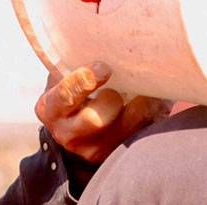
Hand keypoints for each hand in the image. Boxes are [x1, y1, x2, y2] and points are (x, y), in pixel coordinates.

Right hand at [36, 64, 167, 164]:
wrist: (76, 137)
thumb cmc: (73, 98)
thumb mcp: (62, 82)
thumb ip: (73, 67)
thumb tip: (102, 44)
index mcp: (50, 110)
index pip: (64, 96)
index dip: (84, 81)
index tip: (103, 68)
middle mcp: (68, 134)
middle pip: (95, 119)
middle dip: (113, 99)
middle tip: (122, 88)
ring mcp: (92, 151)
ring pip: (124, 130)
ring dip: (140, 108)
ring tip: (146, 93)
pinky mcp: (115, 157)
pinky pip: (140, 136)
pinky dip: (152, 118)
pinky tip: (156, 105)